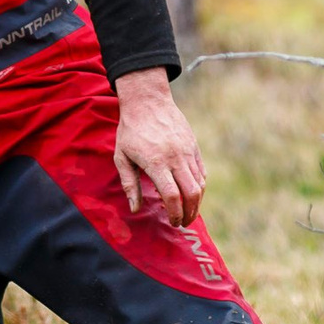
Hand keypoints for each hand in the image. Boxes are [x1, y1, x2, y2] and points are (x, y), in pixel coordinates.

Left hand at [112, 67, 207, 225]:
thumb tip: (134, 209)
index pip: (172, 195)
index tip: (173, 222)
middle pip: (191, 193)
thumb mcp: (121, 157)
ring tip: (189, 213)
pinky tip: (193, 195)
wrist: (148, 101)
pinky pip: (201, 172)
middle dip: (190, 213)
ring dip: (197, 203)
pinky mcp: (193, 146)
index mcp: (156, 162)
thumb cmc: (130, 130)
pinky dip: (200, 187)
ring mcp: (187, 151)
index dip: (174, 213)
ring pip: (200, 184)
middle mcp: (175, 157)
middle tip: (183, 223)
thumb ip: (129, 184)